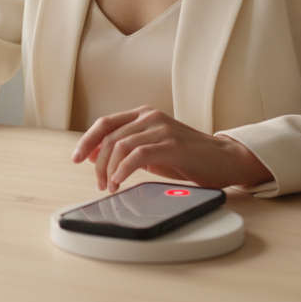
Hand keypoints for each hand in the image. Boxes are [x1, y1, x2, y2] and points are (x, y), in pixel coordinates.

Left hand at [70, 106, 272, 191]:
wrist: (224, 160)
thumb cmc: (189, 158)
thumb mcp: (151, 151)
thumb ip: (126, 149)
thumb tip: (93, 155)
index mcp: (143, 115)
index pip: (104, 123)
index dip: (86, 140)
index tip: (76, 158)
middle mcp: (150, 117)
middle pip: (109, 136)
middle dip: (97, 162)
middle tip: (99, 183)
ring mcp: (161, 129)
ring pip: (120, 145)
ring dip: (109, 169)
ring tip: (111, 186)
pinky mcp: (171, 145)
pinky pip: (138, 155)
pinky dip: (123, 170)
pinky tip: (120, 182)